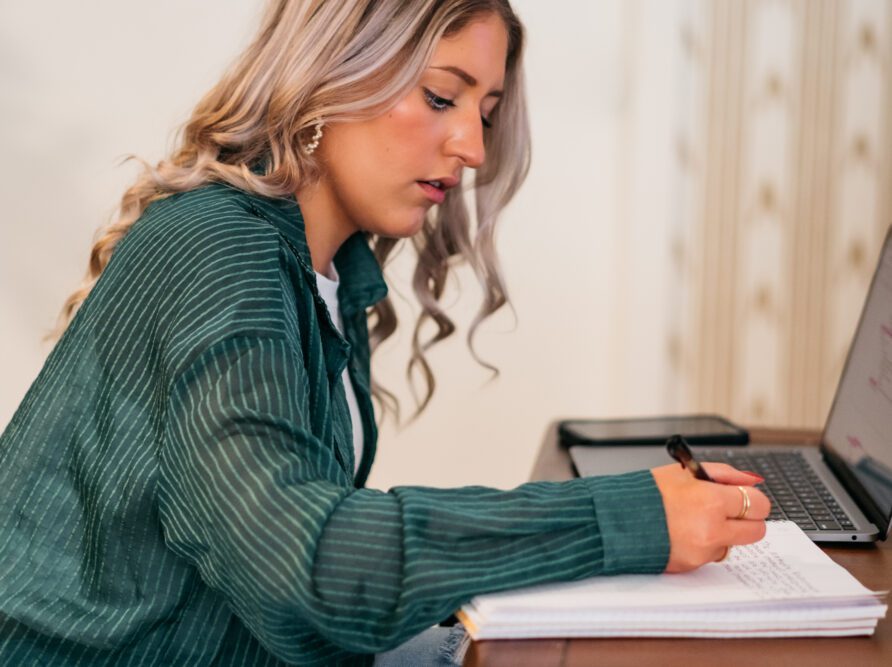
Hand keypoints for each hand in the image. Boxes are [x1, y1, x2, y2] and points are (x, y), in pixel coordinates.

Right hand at [651, 462, 770, 572]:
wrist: (614, 521)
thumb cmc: (645, 494)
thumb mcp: (684, 472)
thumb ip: (723, 474)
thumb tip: (751, 480)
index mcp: (711, 500)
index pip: (758, 503)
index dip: (752, 498)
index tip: (744, 497)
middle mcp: (712, 529)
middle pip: (757, 530)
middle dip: (747, 519)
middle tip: (729, 511)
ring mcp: (703, 550)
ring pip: (733, 544)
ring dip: (723, 533)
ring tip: (696, 521)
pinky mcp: (693, 565)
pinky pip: (711, 555)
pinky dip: (703, 545)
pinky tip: (683, 533)